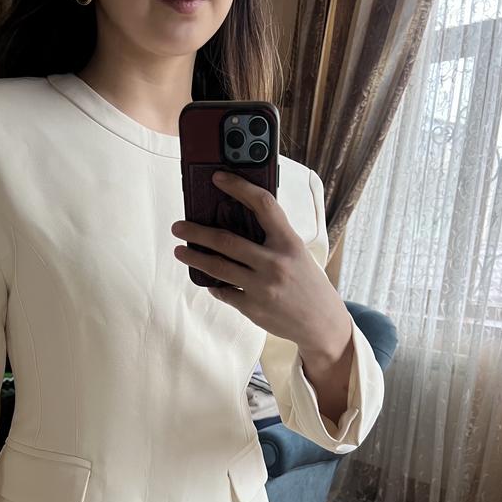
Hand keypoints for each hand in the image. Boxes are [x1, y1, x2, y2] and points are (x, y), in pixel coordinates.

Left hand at [170, 169, 351, 362]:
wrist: (322, 324)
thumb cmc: (309, 284)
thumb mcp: (298, 254)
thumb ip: (274, 238)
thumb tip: (238, 220)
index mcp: (289, 243)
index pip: (263, 205)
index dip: (239, 187)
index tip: (218, 178)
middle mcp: (275, 263)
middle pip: (226, 241)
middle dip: (196, 232)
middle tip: (178, 227)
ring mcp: (262, 288)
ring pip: (218, 268)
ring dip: (194, 257)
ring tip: (180, 251)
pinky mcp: (253, 308)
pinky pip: (224, 292)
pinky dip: (214, 285)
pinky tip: (208, 279)